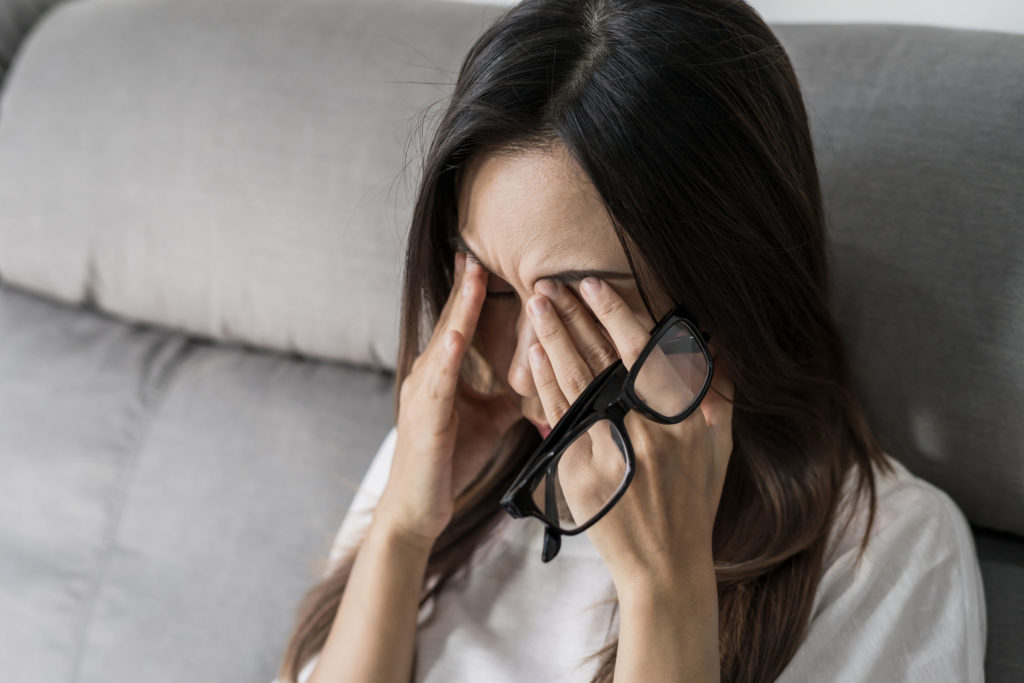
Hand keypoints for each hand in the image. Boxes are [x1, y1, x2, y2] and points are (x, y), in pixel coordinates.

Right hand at [375, 252, 520, 549]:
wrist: (416, 510)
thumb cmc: (447, 464)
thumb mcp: (486, 423)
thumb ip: (504, 398)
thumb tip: (532, 380)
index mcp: (441, 378)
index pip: (459, 327)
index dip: (470, 296)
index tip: (481, 262)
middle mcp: (427, 379)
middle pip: (450, 324)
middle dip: (464, 288)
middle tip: (475, 250)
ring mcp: (423, 396)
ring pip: (444, 343)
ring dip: (459, 310)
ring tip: (472, 276)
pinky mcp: (425, 419)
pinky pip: (438, 383)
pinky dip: (448, 357)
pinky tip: (458, 335)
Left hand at [526, 277, 733, 590]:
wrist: (664, 564)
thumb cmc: (693, 503)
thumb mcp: (717, 448)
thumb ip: (716, 397)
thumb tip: (714, 349)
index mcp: (681, 419)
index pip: (643, 352)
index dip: (615, 313)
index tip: (593, 284)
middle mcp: (646, 430)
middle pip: (601, 357)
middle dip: (573, 316)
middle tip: (549, 283)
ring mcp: (610, 450)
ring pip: (574, 380)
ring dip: (553, 338)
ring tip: (536, 304)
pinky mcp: (580, 471)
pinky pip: (557, 416)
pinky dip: (545, 382)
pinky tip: (533, 354)